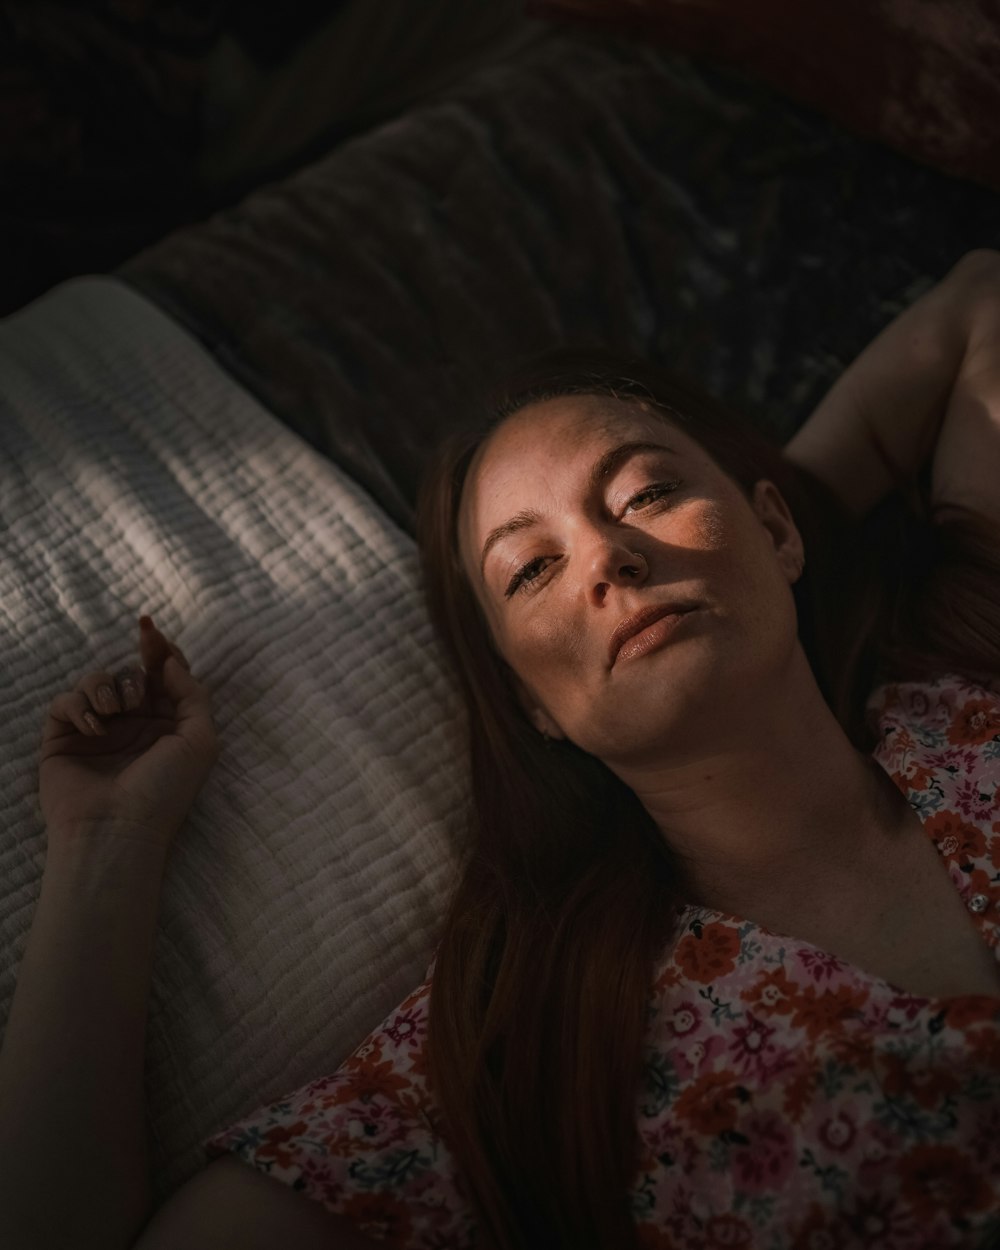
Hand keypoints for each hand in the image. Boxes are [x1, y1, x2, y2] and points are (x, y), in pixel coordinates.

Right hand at [38, 616, 219, 849]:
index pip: (164, 676)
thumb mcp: (200, 739)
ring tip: (114, 713)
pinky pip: (66, 702)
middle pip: (131, 673)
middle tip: (137, 697)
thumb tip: (171, 661)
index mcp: (168, 725)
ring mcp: (99, 731)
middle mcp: (134, 726)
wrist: (117, 830)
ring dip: (107, 686)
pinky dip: (79, 705)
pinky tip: (94, 727)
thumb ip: (192, 693)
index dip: (159, 649)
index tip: (148, 629)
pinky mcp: (65, 739)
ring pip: (97, 681)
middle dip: (135, 673)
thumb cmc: (165, 790)